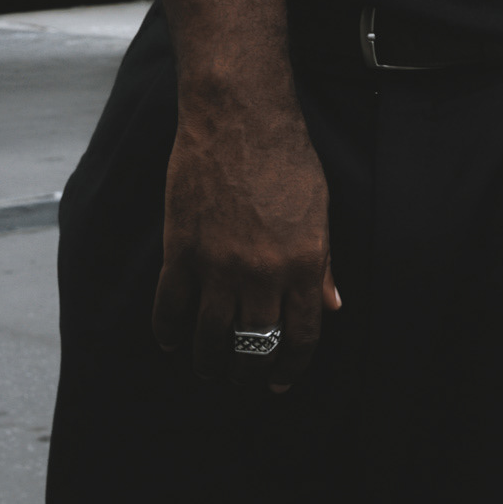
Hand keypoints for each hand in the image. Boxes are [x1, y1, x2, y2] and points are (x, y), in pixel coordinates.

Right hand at [151, 71, 339, 392]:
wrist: (239, 119)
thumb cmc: (288, 159)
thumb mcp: (320, 210)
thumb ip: (325, 263)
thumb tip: (333, 306)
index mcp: (304, 263)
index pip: (301, 336)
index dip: (292, 366)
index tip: (283, 382)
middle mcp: (261, 273)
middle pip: (255, 346)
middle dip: (251, 374)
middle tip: (245, 384)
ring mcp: (217, 265)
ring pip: (211, 337)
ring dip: (210, 362)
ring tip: (210, 371)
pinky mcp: (181, 251)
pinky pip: (170, 307)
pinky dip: (169, 331)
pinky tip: (172, 341)